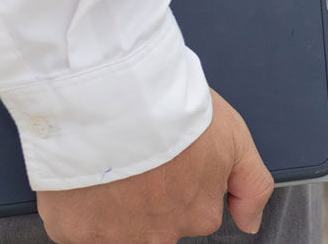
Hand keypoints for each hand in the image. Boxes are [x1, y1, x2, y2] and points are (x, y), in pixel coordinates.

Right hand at [37, 90, 272, 242]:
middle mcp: (160, 233)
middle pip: (155, 222)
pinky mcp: (75, 230)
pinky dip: (80, 204)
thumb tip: (251, 223)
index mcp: (198, 214)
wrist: (115, 98)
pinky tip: (86, 174)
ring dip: (114, 200)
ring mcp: (116, 235)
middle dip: (148, 195)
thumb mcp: (236, 138)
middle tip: (139, 157)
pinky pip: (78, 224)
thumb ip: (252, 186)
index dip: (179, 178)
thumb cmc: (172, 110)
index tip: (169, 156)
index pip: (192, 209)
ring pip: (117, 225)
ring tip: (112, 159)